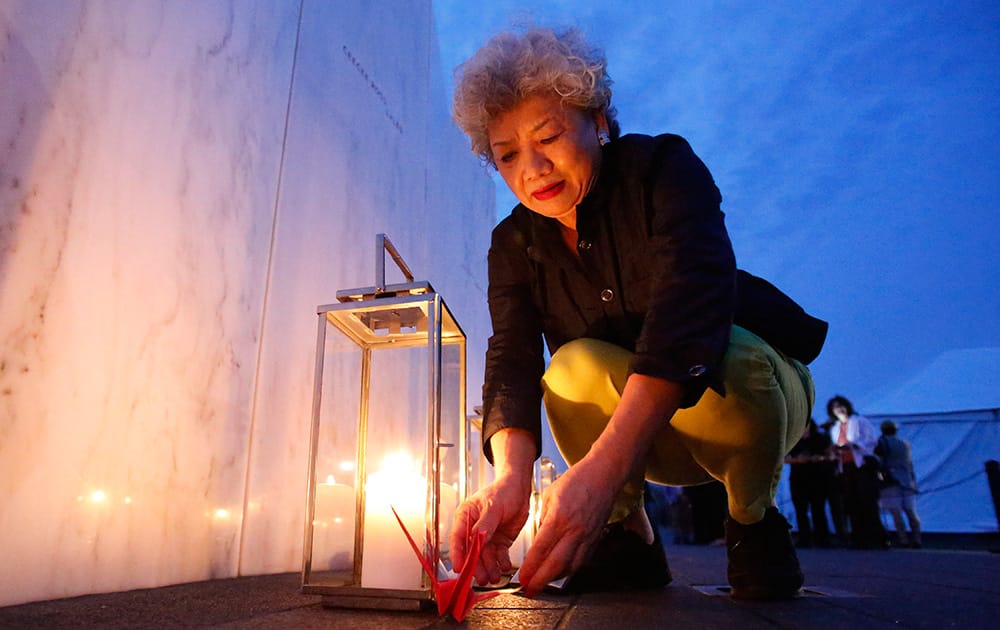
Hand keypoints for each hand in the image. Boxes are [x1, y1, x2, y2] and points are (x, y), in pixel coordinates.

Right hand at [449, 473, 530, 585]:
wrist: (519, 489)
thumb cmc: (503, 490)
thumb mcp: (492, 506)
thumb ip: (485, 524)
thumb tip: (477, 539)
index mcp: (466, 517)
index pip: (458, 539)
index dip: (457, 554)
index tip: (459, 568)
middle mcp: (474, 529)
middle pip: (471, 552)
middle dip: (476, 566)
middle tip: (481, 577)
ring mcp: (487, 536)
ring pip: (485, 557)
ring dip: (489, 568)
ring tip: (494, 576)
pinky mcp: (500, 541)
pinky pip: (499, 555)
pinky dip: (501, 562)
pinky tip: (504, 566)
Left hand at [516, 455, 618, 596]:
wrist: (604, 475)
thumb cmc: (577, 480)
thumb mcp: (549, 495)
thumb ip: (542, 519)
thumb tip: (538, 539)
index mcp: (559, 517)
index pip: (541, 550)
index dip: (530, 568)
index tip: (522, 579)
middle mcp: (575, 530)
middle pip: (556, 564)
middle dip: (540, 581)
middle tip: (530, 589)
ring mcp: (588, 536)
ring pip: (570, 567)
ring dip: (555, 578)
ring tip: (543, 583)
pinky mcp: (596, 538)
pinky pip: (582, 561)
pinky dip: (570, 570)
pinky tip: (561, 571)